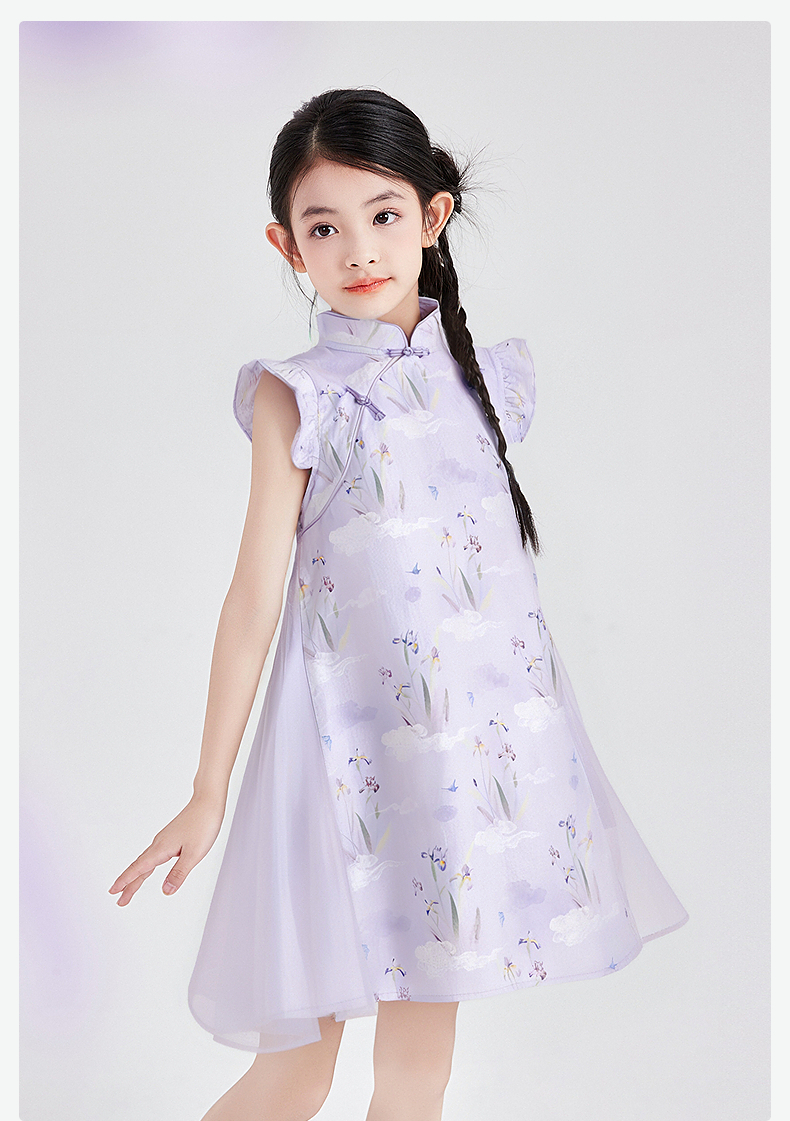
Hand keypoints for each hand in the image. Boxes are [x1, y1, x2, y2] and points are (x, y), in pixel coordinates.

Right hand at [108, 793, 225, 905]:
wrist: (208, 802)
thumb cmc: (203, 824)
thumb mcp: (194, 854)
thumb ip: (179, 873)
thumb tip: (166, 891)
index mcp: (162, 848)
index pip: (139, 869)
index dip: (126, 881)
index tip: (113, 891)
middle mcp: (159, 843)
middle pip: (139, 867)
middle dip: (128, 884)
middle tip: (119, 899)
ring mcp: (164, 840)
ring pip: (146, 861)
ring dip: (137, 876)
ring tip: (130, 888)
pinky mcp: (171, 837)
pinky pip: (153, 855)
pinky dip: (147, 866)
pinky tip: (149, 868)